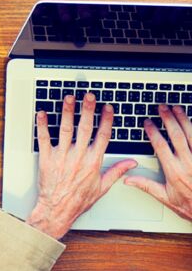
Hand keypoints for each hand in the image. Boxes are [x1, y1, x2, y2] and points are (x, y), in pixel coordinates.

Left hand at [26, 93, 136, 238]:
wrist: (58, 208)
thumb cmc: (79, 199)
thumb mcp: (102, 187)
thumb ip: (116, 171)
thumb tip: (131, 163)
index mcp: (93, 162)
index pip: (102, 136)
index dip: (106, 120)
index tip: (107, 108)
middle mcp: (78, 156)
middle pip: (85, 128)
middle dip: (88, 110)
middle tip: (89, 96)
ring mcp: (61, 156)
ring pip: (65, 129)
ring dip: (67, 112)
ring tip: (69, 98)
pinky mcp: (46, 158)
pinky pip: (44, 138)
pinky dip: (42, 125)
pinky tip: (43, 113)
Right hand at [124, 104, 191, 220]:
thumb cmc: (191, 206)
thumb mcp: (167, 198)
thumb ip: (147, 186)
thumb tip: (128, 180)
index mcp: (174, 172)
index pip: (160, 146)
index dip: (153, 132)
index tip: (147, 122)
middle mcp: (188, 163)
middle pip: (177, 135)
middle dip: (168, 119)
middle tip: (162, 108)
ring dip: (184, 120)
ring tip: (177, 109)